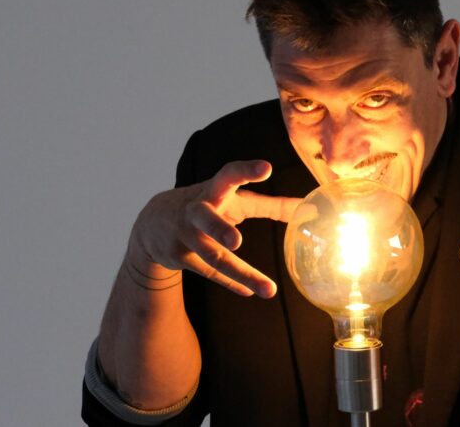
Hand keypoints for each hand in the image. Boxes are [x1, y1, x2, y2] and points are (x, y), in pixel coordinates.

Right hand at [129, 159, 300, 298]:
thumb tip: (308, 209)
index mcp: (214, 191)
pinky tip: (249, 291)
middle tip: (236, 240)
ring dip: (241, 274)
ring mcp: (185, 236)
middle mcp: (196, 211)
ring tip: (268, 289)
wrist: (151, 224)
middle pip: (206, 219)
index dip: (246, 171)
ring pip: (213, 257)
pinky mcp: (179, 257)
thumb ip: (271, 205)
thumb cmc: (207, 206)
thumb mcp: (234, 200)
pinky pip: (209, 273)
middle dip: (219, 229)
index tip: (266, 168)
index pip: (228, 175)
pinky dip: (231, 282)